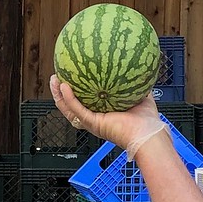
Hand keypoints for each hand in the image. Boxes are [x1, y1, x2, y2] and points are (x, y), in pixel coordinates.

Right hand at [49, 74, 163, 153]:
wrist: (148, 134)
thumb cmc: (147, 120)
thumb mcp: (140, 94)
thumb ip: (135, 83)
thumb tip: (135, 66)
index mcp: (104, 114)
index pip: (86, 102)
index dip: (77, 91)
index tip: (73, 76)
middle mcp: (96, 119)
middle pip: (72, 106)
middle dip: (61, 92)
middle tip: (57, 77)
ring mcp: (93, 122)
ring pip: (69, 109)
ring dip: (58, 95)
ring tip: (54, 80)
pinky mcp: (93, 124)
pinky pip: (77, 110)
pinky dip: (69, 99)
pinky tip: (63, 87)